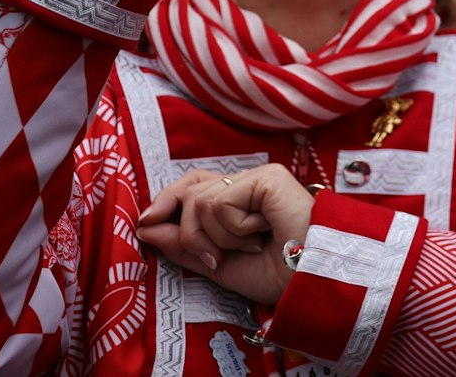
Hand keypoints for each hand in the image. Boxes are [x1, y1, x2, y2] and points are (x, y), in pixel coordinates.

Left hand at [136, 164, 313, 304]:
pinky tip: (259, 235)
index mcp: (238, 203)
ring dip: (215, 237)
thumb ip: (183, 246)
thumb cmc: (276, 275)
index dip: (166, 202)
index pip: (192, 188)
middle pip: (191, 192)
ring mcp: (258, 179)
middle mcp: (248, 186)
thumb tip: (146, 227)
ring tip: (249, 248)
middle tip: (215, 257)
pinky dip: (232, 228)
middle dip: (189, 232)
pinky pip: (222, 201)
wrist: (310, 279)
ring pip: (200, 201)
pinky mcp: (268, 177)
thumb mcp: (218, 265)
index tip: (145, 224)